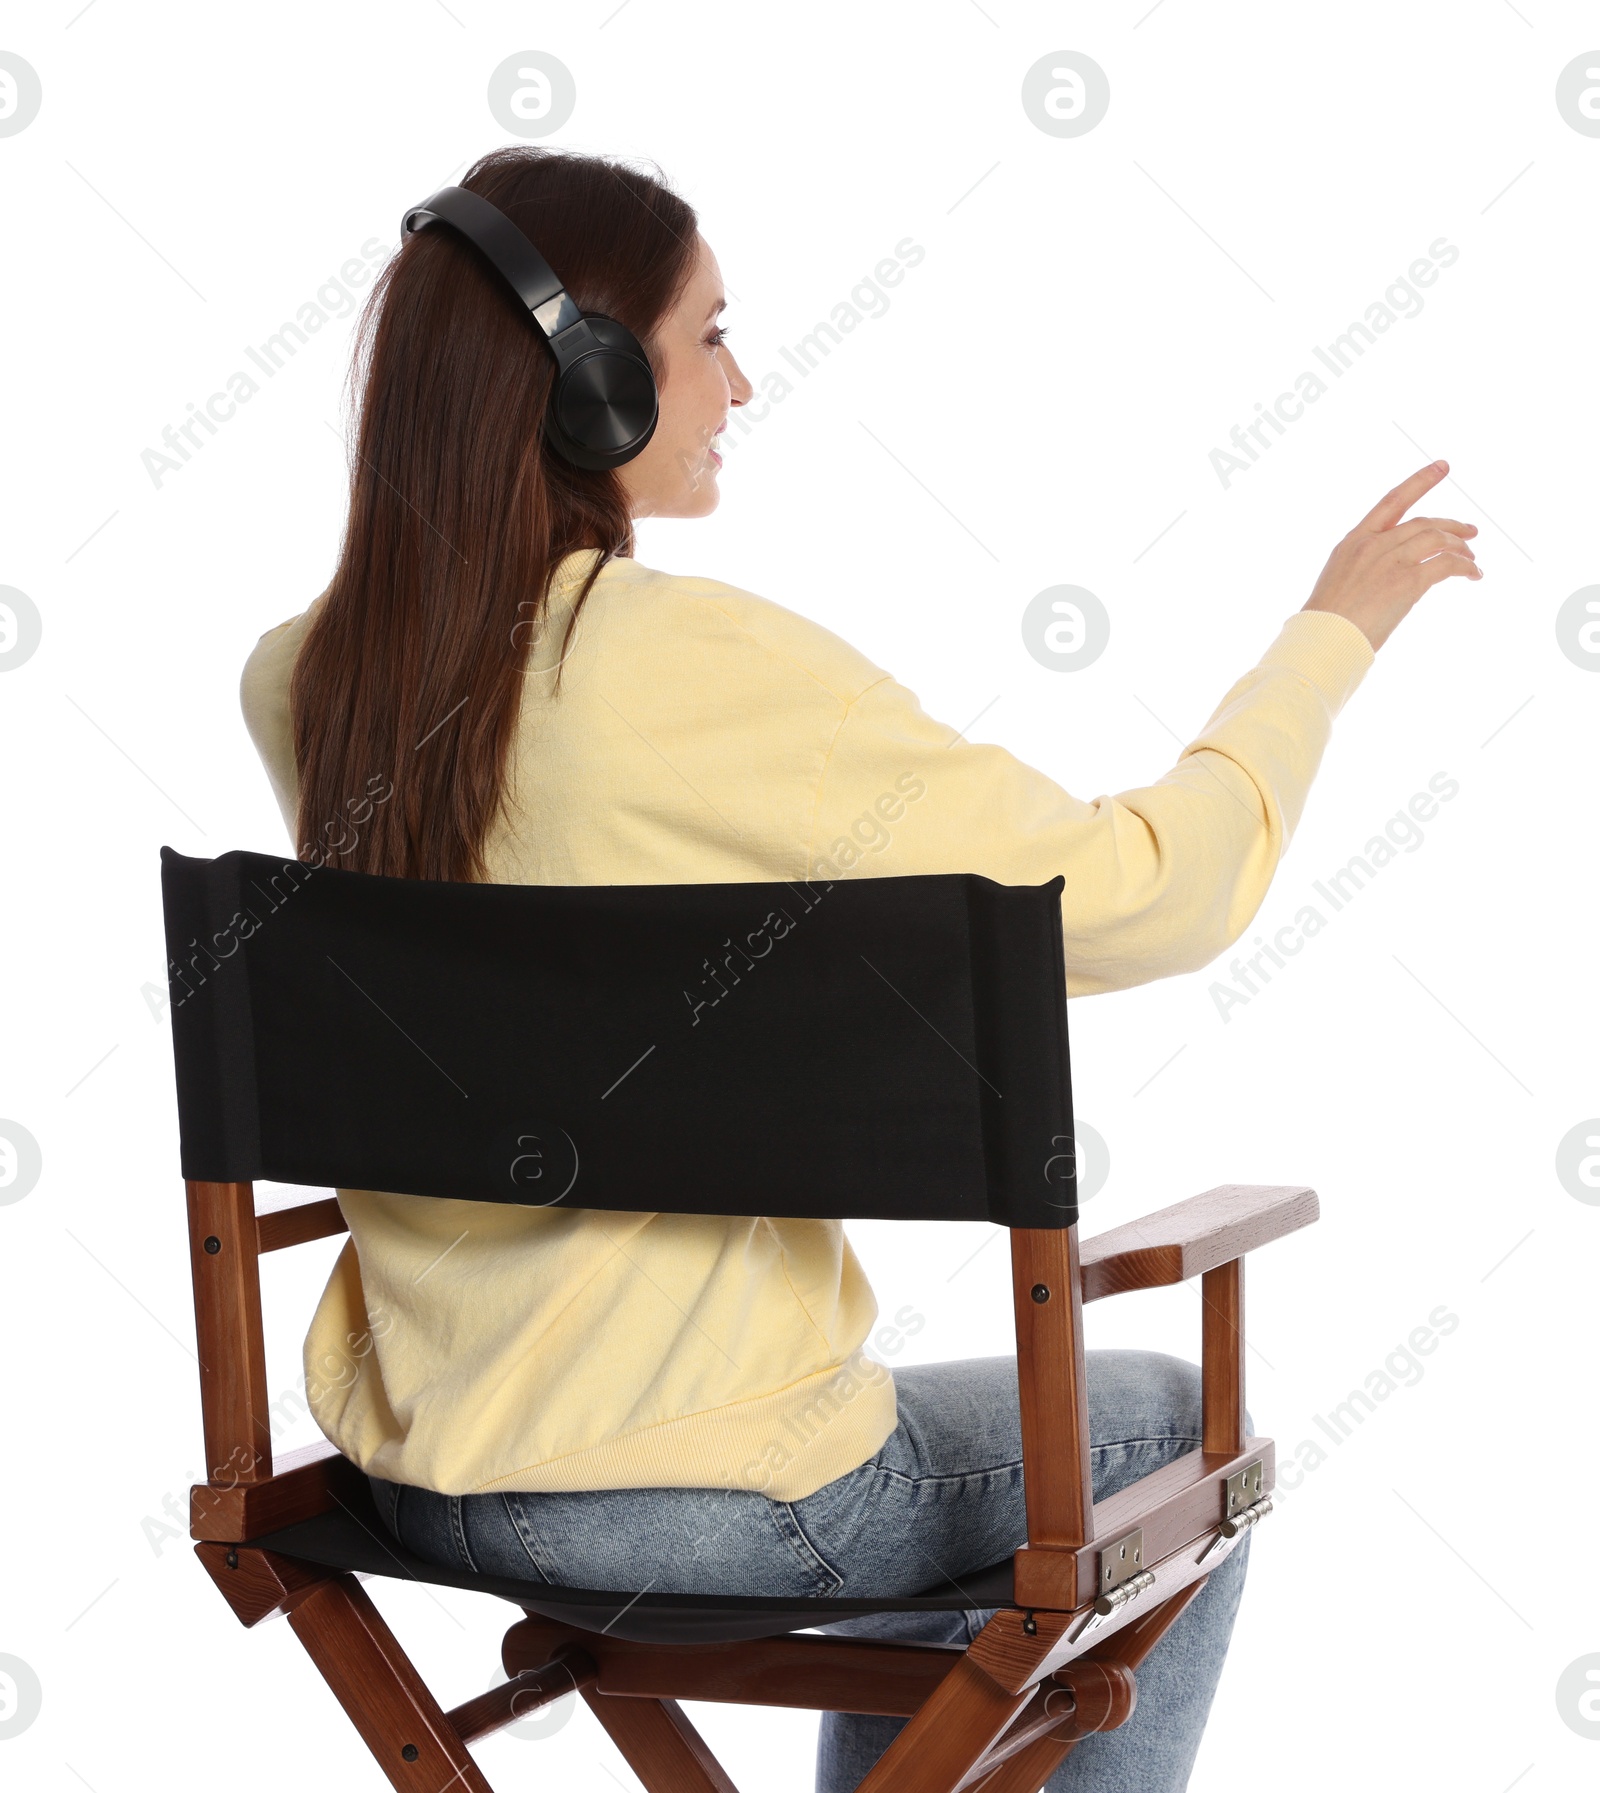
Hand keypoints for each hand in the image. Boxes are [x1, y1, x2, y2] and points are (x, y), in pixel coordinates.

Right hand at [1301, 461, 1480, 651]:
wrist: (1323, 639)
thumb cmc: (1327, 622)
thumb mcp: (1339, 582)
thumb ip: (1364, 568)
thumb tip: (1387, 575)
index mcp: (1354, 542)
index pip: (1392, 501)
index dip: (1420, 481)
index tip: (1442, 466)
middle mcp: (1373, 545)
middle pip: (1423, 522)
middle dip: (1452, 525)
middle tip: (1470, 532)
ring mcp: (1391, 560)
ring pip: (1438, 539)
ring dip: (1460, 547)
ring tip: (1471, 559)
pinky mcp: (1407, 580)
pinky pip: (1447, 564)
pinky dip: (1465, 567)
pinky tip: (1473, 574)